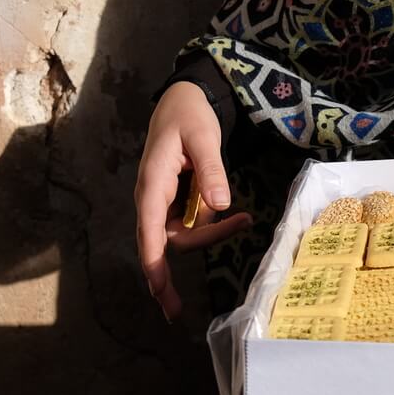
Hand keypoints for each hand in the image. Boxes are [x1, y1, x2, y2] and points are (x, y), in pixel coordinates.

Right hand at [134, 82, 252, 320]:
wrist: (183, 100)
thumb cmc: (188, 115)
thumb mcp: (204, 136)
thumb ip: (211, 169)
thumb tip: (220, 205)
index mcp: (152, 184)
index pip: (149, 233)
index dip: (154, 266)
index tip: (161, 294)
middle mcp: (152, 199)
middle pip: (172, 240)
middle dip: (204, 244)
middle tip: (242, 226)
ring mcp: (163, 203)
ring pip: (184, 235)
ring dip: (213, 233)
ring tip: (244, 218)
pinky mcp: (175, 203)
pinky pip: (191, 224)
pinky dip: (211, 225)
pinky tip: (235, 216)